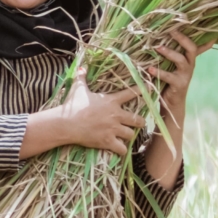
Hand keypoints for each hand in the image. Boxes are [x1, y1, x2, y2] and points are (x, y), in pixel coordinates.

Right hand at [23, 72, 140, 157]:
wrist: (66, 122)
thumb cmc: (73, 105)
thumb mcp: (78, 89)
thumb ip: (82, 78)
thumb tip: (82, 67)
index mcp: (111, 101)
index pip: (131, 94)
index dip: (142, 90)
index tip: (151, 88)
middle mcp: (116, 115)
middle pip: (138, 120)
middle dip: (140, 122)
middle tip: (138, 123)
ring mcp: (113, 129)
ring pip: (131, 135)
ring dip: (129, 136)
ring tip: (126, 136)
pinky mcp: (108, 141)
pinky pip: (122, 149)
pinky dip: (122, 150)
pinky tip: (120, 150)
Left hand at [146, 32, 199, 124]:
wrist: (172, 103)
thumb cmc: (170, 80)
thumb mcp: (173, 65)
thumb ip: (172, 52)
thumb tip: (161, 35)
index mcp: (189, 59)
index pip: (197, 44)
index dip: (200, 35)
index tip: (193, 22)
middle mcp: (190, 65)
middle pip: (191, 49)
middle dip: (182, 39)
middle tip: (171, 30)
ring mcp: (185, 75)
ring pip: (181, 60)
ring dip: (169, 53)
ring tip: (157, 48)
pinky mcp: (178, 85)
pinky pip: (169, 77)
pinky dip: (159, 72)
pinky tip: (150, 69)